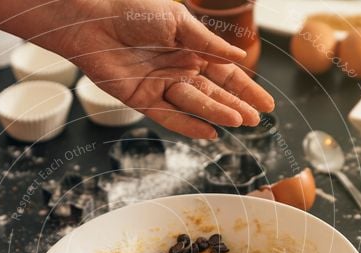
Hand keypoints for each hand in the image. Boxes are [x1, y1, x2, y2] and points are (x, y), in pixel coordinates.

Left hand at [53, 0, 274, 138]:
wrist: (94, 21)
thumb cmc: (132, 11)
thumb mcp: (177, 21)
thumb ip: (207, 43)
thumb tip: (238, 56)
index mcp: (191, 49)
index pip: (226, 74)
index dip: (246, 89)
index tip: (266, 103)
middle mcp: (179, 69)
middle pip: (214, 93)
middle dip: (237, 105)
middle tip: (256, 119)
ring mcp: (161, 86)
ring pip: (195, 105)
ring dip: (217, 113)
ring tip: (239, 121)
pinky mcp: (142, 100)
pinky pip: (169, 116)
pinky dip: (189, 125)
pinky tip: (209, 133)